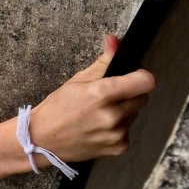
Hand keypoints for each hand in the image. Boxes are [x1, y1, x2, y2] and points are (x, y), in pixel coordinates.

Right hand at [28, 35, 154, 166]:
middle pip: (142, 98)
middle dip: (130, 95)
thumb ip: (103, 61)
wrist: (42, 139)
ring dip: (122, 112)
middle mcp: (113, 115)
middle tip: (109, 97)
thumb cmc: (57, 108)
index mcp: (102, 93)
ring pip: (133, 115)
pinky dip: (117, 130)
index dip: (141, 76)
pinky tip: (98, 129)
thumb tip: (115, 40)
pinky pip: (128, 132)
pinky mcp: (118, 148)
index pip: (146, 82)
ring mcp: (117, 133)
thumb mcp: (78, 80)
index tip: (133, 77)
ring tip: (99, 115)